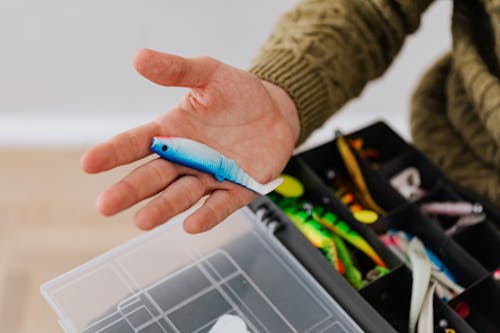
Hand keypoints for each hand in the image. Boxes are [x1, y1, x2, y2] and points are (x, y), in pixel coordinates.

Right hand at [81, 49, 298, 232]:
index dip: (113, 153)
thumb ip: (177, 70)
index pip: (137, 142)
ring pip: (182, 195)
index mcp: (172, 131)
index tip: (88, 164)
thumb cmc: (239, 94)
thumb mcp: (209, 74)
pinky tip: (191, 224)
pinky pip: (220, 205)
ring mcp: (210, 176)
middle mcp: (186, 158)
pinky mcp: (237, 189)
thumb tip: (139, 57)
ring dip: (163, 208)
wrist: (276, 111)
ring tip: (142, 220)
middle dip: (130, 190)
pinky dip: (207, 215)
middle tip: (106, 204)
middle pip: (153, 176)